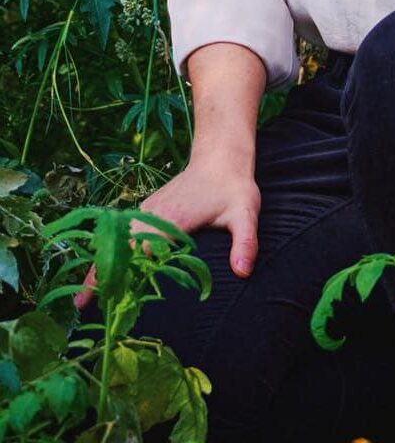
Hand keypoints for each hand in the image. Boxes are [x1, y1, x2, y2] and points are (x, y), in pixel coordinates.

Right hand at [73, 153, 260, 310]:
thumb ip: (245, 243)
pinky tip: (102, 272)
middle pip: (118, 246)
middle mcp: (152, 214)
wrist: (220, 156)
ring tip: (83, 297)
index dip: (124, 275)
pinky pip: (120, 232)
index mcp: (171, 220)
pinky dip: (107, 251)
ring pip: (114, 238)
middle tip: (81, 305)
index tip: (110, 300)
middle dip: (100, 273)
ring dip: (99, 263)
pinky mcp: (145, 209)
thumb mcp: (245, 214)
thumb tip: (243, 273)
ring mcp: (146, 210)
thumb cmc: (233, 187)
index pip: (140, 251)